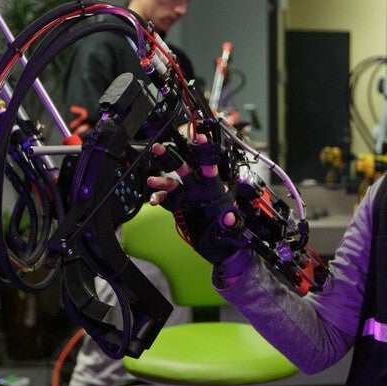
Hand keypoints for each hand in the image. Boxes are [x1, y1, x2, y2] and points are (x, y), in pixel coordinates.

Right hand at [147, 134, 248, 264]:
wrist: (218, 247)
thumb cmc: (229, 235)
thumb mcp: (235, 231)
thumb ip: (233, 224)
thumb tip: (229, 218)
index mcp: (216, 190)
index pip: (210, 167)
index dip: (205, 152)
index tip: (200, 137)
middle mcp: (200, 189)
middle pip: (185, 169)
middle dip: (172, 157)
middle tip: (159, 147)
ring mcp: (188, 197)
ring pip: (172, 183)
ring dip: (161, 180)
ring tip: (151, 180)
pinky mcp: (179, 207)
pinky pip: (166, 200)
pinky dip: (159, 199)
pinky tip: (153, 201)